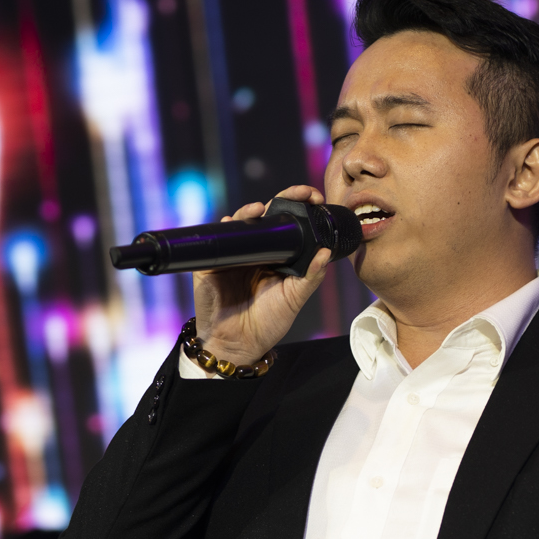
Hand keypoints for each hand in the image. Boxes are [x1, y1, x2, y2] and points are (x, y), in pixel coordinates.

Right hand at [194, 185, 335, 365]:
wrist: (237, 344)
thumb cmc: (267, 322)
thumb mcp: (294, 299)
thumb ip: (311, 277)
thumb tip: (326, 252)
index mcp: (277, 255)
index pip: (290, 223)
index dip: (301, 206)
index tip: (315, 197)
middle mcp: (256, 250)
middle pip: (267, 215)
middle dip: (283, 199)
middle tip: (300, 194)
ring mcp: (234, 253)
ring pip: (242, 222)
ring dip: (251, 210)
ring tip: (261, 209)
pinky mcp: (212, 261)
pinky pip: (218, 238)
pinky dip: (226, 226)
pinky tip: (235, 220)